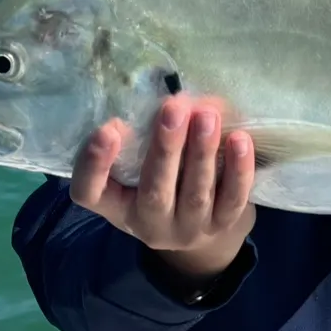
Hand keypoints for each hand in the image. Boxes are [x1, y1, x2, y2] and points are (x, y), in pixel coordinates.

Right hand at [69, 95, 255, 281]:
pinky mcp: (222, 227)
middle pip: (154, 192)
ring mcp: (187, 229)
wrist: (195, 228)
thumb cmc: (154, 180)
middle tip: (173, 108)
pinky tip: (240, 140)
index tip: (106, 130)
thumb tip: (167, 100)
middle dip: (165, 149)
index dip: (94, 165)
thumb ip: (138, 138)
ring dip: (202, 153)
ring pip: (195, 195)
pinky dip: (238, 171)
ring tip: (208, 116)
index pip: (90, 193)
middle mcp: (148, 224)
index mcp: (116, 206)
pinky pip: (233, 200)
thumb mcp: (134, 166)